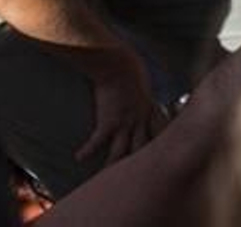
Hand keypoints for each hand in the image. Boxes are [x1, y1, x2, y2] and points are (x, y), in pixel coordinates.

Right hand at [74, 47, 166, 166]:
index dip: (159, 143)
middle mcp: (139, 119)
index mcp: (148, 108)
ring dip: (112, 165)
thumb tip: (140, 86)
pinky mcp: (109, 122)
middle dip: (141, 163)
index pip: (158, 131)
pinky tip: (79, 157)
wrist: (118, 64)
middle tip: (138, 175)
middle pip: (142, 147)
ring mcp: (125, 123)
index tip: (161, 153)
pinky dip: (87, 150)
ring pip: (121, 152)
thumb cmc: (128, 66)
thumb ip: (141, 89)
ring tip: (104, 177)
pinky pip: (97, 141)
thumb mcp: (142, 79)